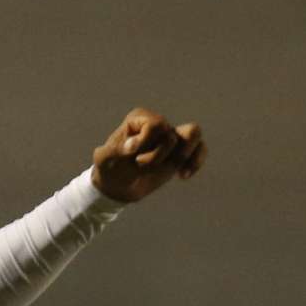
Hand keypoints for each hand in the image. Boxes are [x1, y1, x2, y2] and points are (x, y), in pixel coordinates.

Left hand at [90, 107, 205, 203]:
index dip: (147, 143)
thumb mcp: (105, 159)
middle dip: (159, 155)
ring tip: (174, 170)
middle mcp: (157, 125)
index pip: (156, 124)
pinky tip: (182, 176)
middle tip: (142, 166)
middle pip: (172, 134)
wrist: (117, 186)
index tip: (132, 156)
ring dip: (184, 154)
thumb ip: (116, 150)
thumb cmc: (109, 168)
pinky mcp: (180, 153)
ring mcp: (170, 137)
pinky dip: (196, 162)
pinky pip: (200, 149)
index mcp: (139, 119)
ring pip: (194, 133)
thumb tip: (132, 146)